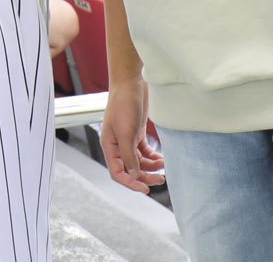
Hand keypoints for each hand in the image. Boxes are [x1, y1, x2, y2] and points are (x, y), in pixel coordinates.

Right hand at [100, 75, 165, 191]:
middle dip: (144, 176)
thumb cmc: (124, 104)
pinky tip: (161, 157)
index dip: (131, 183)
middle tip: (160, 179)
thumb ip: (129, 155)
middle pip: (130, 169)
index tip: (146, 189)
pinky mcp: (136, 133)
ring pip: (139, 162)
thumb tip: (133, 174)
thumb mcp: (126, 132)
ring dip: (151, 166)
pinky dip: (153, 157)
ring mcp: (127, 139)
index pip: (117, 172)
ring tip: (163, 165)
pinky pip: (144, 152)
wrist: (130, 83)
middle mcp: (117, 145)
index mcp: (109, 146)